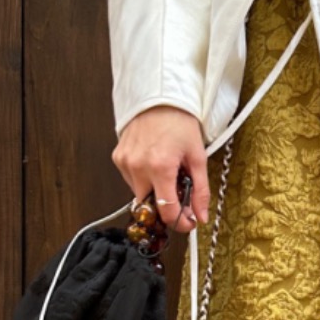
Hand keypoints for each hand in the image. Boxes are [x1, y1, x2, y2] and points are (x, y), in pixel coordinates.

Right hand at [113, 105, 209, 230]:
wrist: (159, 98)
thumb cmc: (179, 122)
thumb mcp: (198, 156)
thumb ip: (200, 190)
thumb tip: (201, 216)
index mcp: (160, 167)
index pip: (166, 211)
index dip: (179, 221)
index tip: (188, 222)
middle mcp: (138, 167)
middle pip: (151, 205)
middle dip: (167, 203)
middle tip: (179, 189)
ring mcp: (125, 163)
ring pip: (140, 194)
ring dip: (154, 190)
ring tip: (166, 169)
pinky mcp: (118, 158)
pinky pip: (131, 180)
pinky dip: (144, 178)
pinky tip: (153, 162)